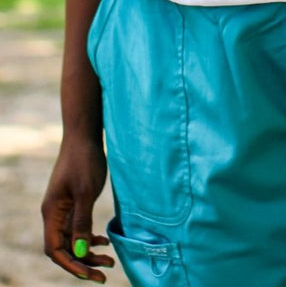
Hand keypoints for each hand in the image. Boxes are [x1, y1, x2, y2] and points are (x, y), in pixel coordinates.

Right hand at [42, 134, 114, 282]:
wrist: (84, 135)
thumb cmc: (84, 160)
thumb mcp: (86, 192)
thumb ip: (82, 222)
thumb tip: (80, 251)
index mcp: (52, 212)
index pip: (55, 250)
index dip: (72, 265)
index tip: (91, 274)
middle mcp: (54, 214)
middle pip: (64, 248)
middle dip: (83, 263)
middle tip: (104, 274)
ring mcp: (64, 208)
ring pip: (73, 240)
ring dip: (89, 252)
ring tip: (110, 260)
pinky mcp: (74, 202)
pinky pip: (78, 228)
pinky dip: (90, 237)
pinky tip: (104, 241)